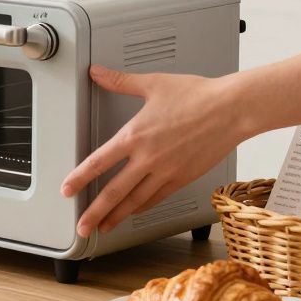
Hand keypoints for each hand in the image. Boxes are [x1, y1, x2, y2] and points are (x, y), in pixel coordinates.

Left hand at [62, 66, 244, 238]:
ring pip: (136, 201)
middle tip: (81, 227)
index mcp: (136, 135)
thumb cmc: (197, 95)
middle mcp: (148, 158)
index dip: (80, 178)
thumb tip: (97, 72)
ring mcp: (167, 171)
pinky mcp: (184, 178)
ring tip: (103, 227)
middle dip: (94, 212)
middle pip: (114, 191)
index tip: (66, 190)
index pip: (99, 162)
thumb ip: (120, 82)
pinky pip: (158, 197)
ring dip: (117, 216)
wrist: (233, 109)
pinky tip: (134, 211)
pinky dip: (142, 207)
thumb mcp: (153, 84)